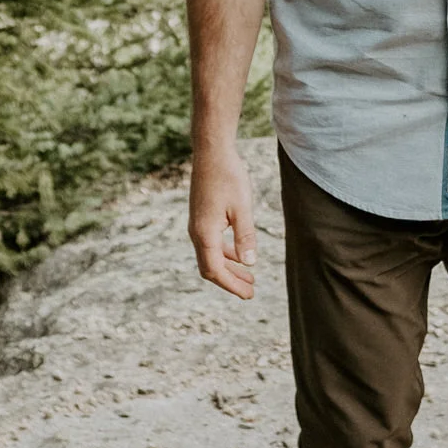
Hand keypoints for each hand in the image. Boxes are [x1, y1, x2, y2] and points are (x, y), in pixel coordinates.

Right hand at [189, 139, 256, 298]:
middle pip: (211, 267)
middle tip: (251, 291)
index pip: (215, 270)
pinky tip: (240, 256)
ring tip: (249, 278)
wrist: (212, 153)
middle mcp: (197, 233)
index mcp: (205, 234)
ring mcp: (198, 225)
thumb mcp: (242, 207)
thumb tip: (250, 264)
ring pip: (211, 256)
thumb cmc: (228, 177)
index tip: (248, 294)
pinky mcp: (202, 218)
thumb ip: (245, 236)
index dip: (232, 285)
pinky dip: (226, 254)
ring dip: (229, 268)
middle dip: (230, 281)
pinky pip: (212, 244)